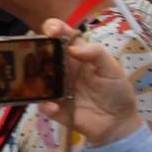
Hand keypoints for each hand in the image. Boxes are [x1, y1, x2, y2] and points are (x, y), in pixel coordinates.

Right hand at [36, 18, 140, 145]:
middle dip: (36, 49)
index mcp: (78, 55)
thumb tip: (72, 48)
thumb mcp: (112, 68)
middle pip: (45, 54)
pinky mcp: (55, 108)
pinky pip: (44, 104)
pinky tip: (54, 107)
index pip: (63, 37)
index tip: (51, 31)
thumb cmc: (116, 91)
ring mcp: (57, 88)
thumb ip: (96, 53)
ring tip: (39, 78)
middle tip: (36, 50)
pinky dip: (46, 105)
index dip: (54, 29)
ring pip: (38, 78)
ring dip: (34, 76)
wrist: (118, 123)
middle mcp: (64, 69)